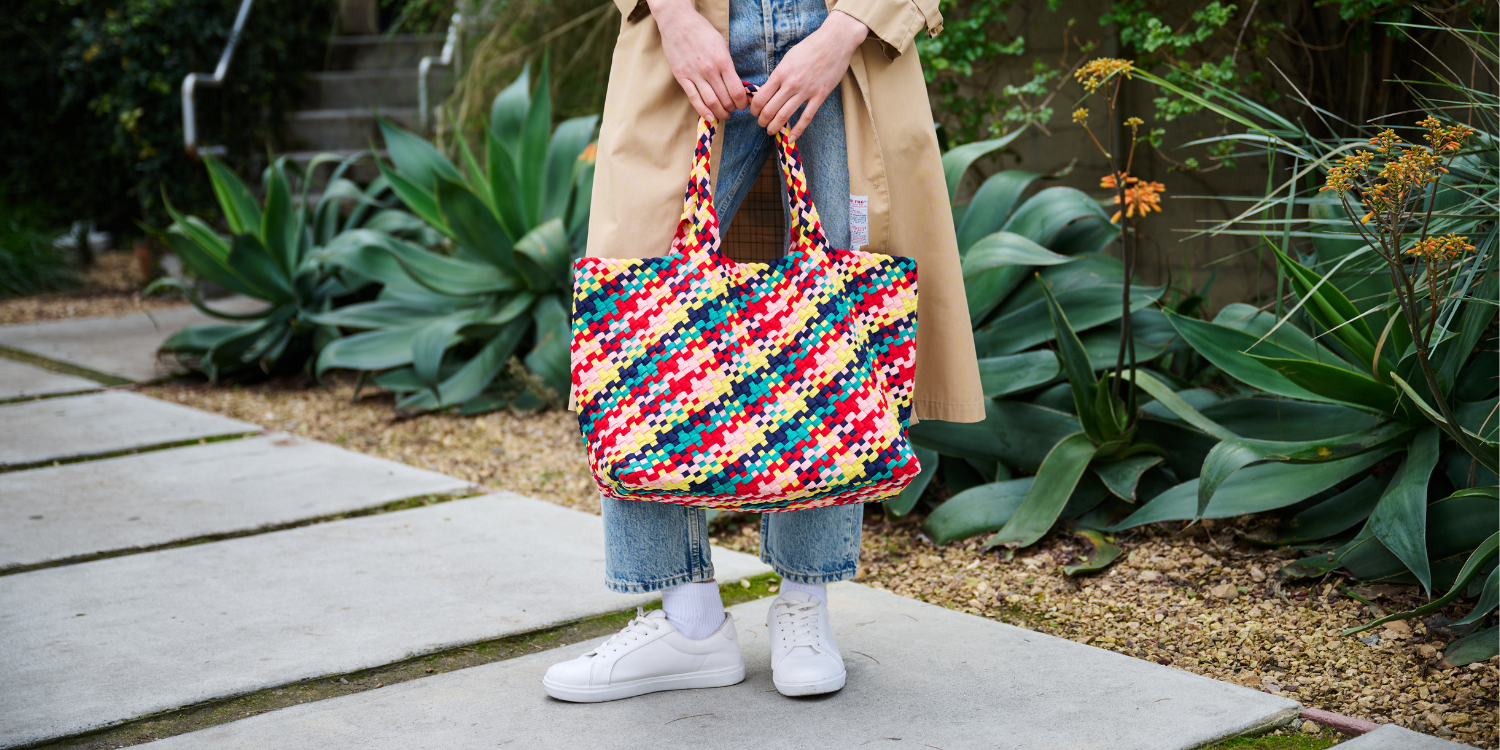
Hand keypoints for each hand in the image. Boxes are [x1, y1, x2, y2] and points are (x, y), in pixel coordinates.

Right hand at [649, 0, 748, 119]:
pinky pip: (694, 99)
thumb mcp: (722, 45)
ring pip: (711, 102)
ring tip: (724, 114)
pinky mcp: (682, 78)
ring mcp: (695, 74)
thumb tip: (737, 84)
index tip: (743, 104)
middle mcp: (710, 70)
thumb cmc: (702, 32)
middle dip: (732, 108)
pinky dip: (704, 112)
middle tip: (734, 109)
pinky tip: (710, 117)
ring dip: (720, 113)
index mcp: (723, 60)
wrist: (678, 22)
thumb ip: (728, 65)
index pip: (737, 90)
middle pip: (725, 99)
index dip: (742, 102)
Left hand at [751, 10, 867, 140]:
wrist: (834, 41)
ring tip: (770, 131)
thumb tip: (768, 90)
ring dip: (774, 127)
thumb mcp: (788, 58)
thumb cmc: (810, 47)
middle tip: (761, 123)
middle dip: (762, 120)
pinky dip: (797, 130)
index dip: (754, 109)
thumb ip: (779, 75)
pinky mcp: (820, 95)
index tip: (754, 112)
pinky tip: (791, 138)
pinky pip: (806, 117)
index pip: (760, 97)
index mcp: (780, 73)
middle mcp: (790, 84)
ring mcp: (806, 91)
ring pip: (784, 115)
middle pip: (769, 110)